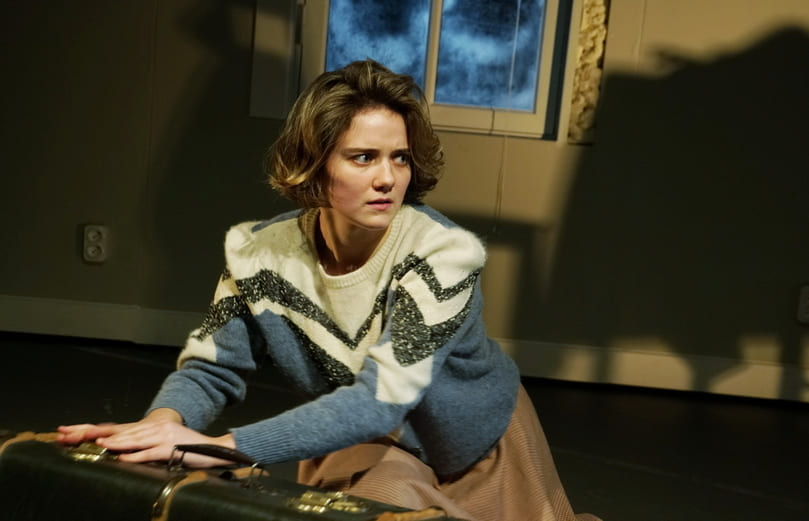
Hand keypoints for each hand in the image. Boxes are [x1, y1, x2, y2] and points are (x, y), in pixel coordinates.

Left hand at [57, 409, 237, 467]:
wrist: (213, 449)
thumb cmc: (188, 448)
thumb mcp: (165, 444)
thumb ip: (146, 446)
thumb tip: (124, 453)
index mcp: (153, 427)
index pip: (123, 428)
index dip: (100, 430)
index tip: (80, 432)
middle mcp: (156, 428)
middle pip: (124, 431)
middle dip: (101, 435)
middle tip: (82, 436)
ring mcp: (163, 436)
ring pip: (134, 439)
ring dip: (116, 443)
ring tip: (101, 445)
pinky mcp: (170, 447)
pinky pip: (149, 452)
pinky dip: (135, 455)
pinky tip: (123, 457)